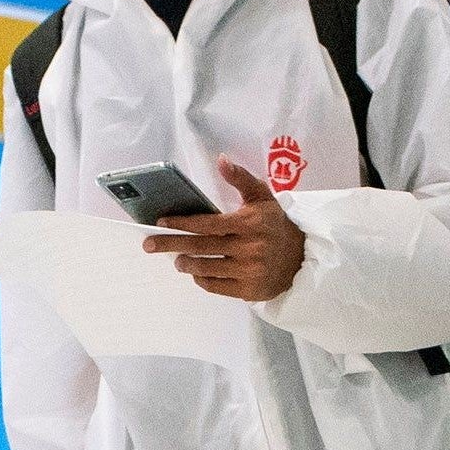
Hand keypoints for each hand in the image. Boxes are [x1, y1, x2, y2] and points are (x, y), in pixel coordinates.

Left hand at [143, 157, 307, 300]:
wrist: (300, 258)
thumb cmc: (274, 224)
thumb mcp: (262, 197)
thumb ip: (240, 178)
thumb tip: (221, 159)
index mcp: (248, 223)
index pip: (207, 223)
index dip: (182, 223)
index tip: (161, 222)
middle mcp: (248, 247)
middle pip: (200, 246)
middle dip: (171, 244)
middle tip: (149, 244)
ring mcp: (248, 271)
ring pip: (205, 268)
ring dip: (185, 264)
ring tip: (176, 260)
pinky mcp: (248, 290)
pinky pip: (216, 286)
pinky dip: (202, 280)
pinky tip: (196, 274)